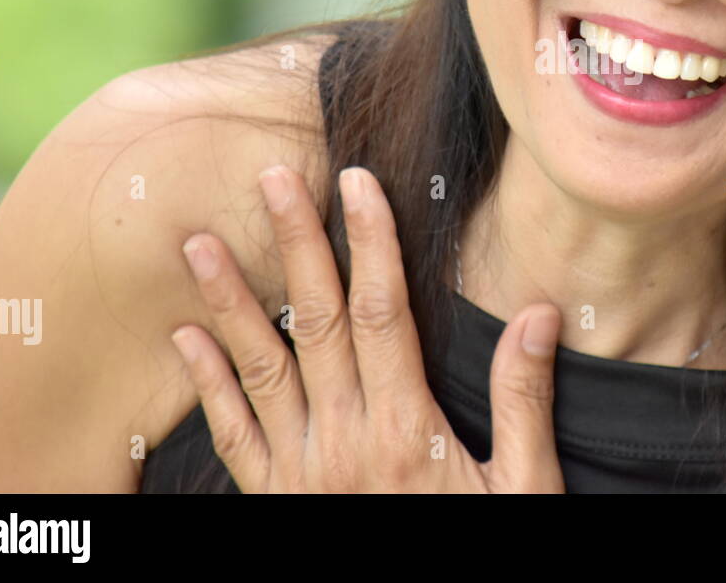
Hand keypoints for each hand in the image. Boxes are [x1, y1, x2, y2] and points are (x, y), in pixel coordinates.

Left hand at [169, 163, 564, 492]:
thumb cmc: (479, 554)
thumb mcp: (522, 490)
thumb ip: (525, 401)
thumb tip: (539, 316)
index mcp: (407, 429)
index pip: (385, 312)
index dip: (372, 242)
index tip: (359, 183)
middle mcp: (344, 440)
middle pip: (317, 323)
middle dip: (296, 245)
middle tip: (274, 180)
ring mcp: (301, 472)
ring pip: (260, 368)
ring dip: (229, 302)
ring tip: (200, 244)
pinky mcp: (274, 501)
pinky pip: (232, 436)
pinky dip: (206, 385)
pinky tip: (186, 338)